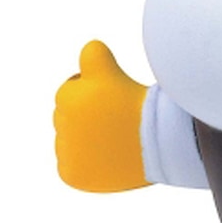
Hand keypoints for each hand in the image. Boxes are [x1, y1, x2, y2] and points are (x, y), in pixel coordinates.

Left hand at [54, 41, 149, 191]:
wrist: (159, 142)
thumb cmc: (142, 104)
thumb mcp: (116, 73)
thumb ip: (94, 56)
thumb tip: (89, 48)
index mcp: (69, 92)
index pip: (73, 86)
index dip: (98, 88)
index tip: (117, 95)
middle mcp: (61, 120)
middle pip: (69, 114)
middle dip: (87, 113)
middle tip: (117, 117)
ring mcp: (65, 150)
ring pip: (69, 139)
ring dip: (85, 138)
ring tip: (115, 138)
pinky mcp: (71, 174)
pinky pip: (72, 165)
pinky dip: (86, 163)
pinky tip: (108, 157)